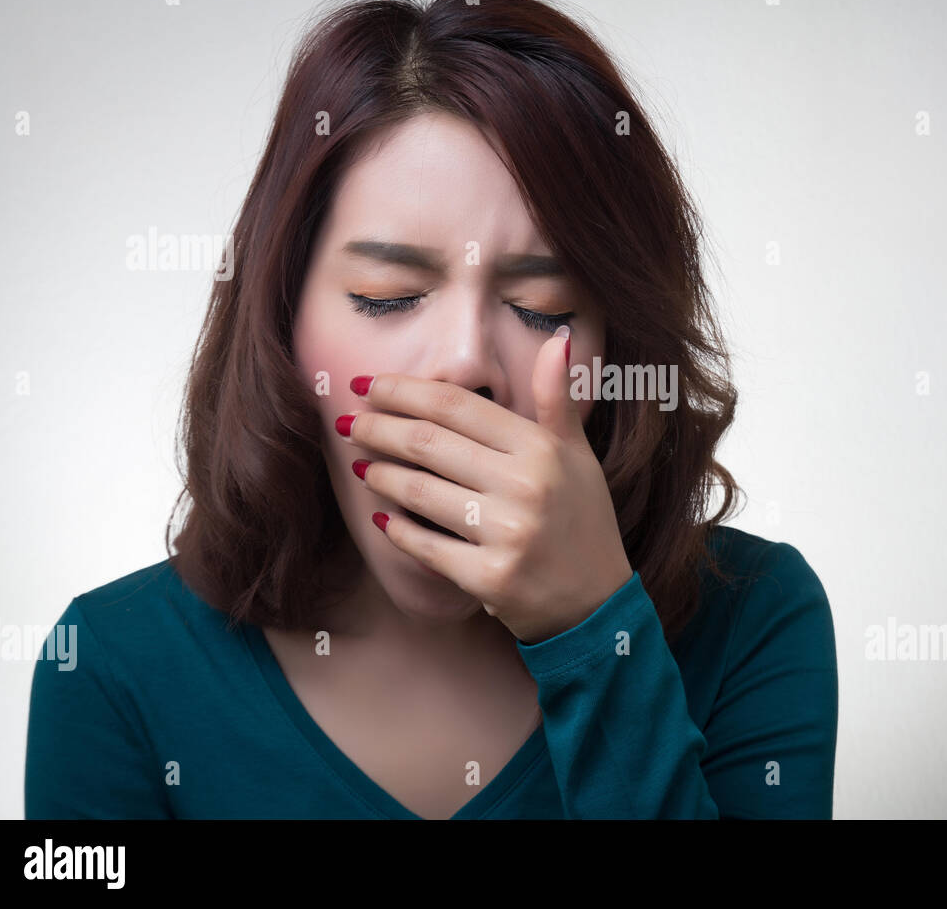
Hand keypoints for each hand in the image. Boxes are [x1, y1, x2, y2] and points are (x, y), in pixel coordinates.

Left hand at [336, 327, 634, 643]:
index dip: (405, 391)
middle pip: (429, 443)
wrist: (597, 604)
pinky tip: (382, 516)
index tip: (369, 384)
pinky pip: (425, 546)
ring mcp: (507, 533)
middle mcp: (525, 486)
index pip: (458, 406)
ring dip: (380, 474)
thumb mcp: (578, 456)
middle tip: (348, 421)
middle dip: (379, 427)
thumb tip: (555, 341)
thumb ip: (558, 399)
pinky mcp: (489, 578)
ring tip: (362, 464)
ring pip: (419, 491)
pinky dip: (398, 529)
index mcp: (542, 449)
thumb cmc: (582, 522)